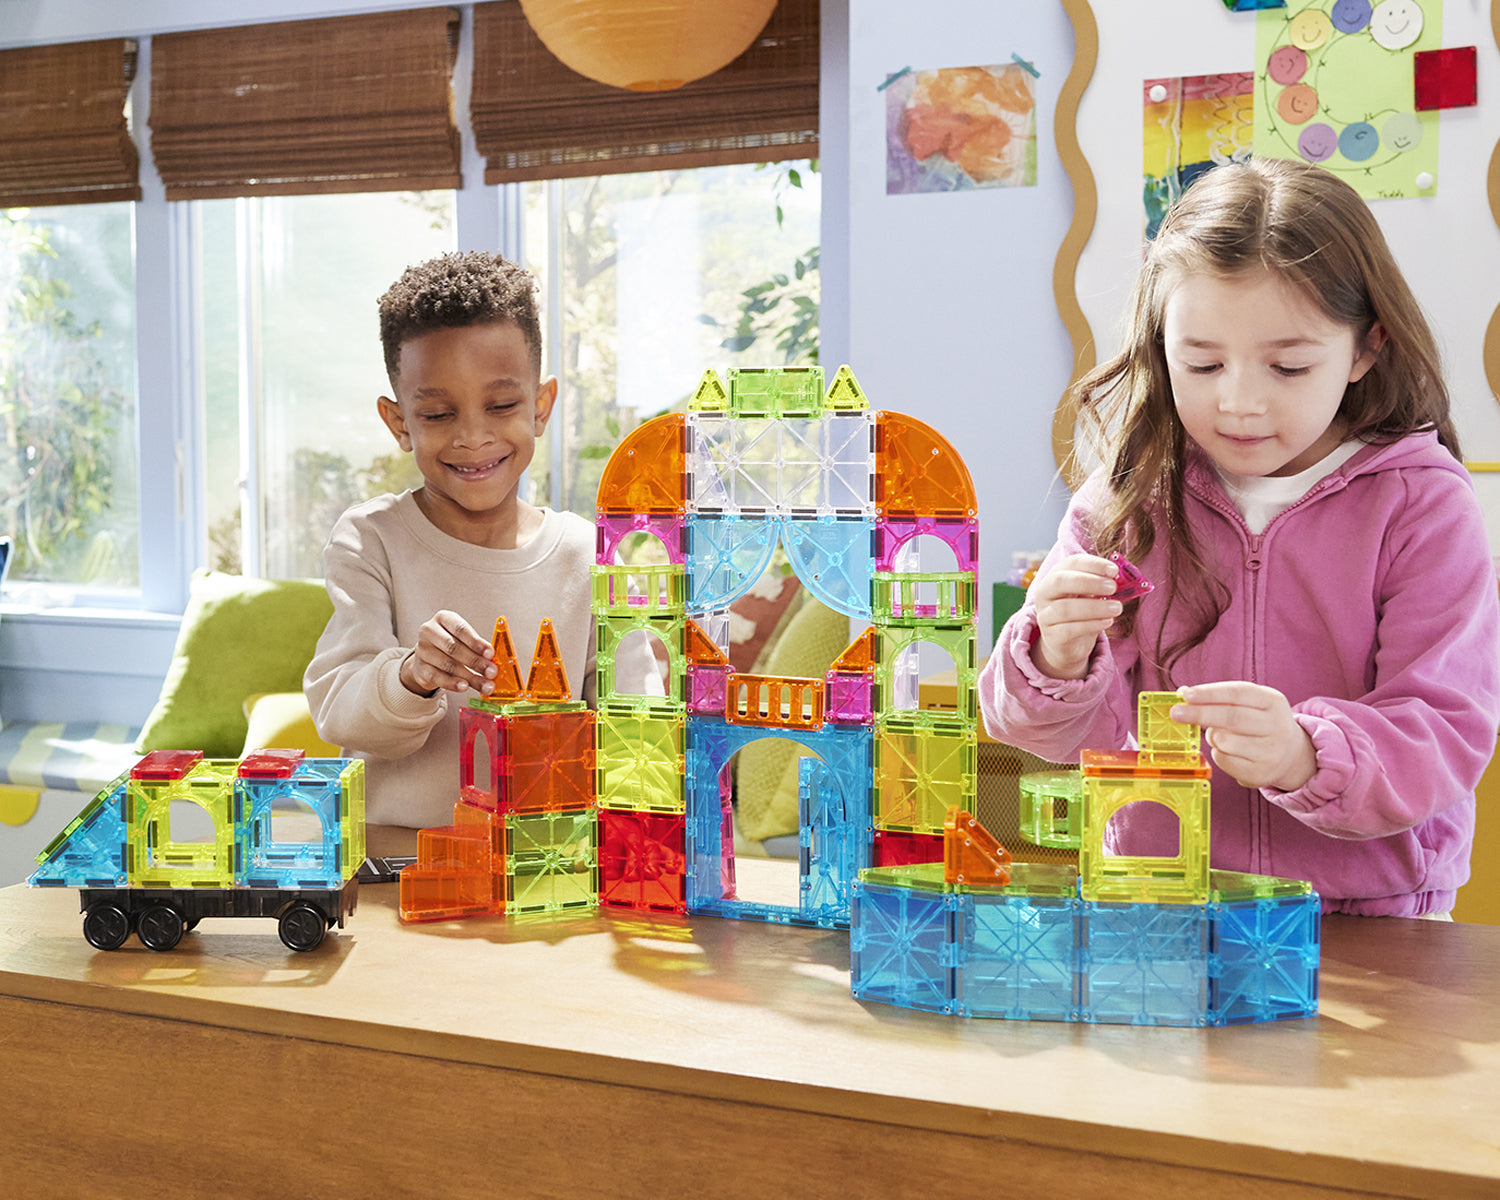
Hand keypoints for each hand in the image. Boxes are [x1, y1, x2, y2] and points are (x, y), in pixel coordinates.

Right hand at [400, 611, 497, 696]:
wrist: (428, 657)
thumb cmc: (450, 645)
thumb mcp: (463, 639)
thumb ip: (477, 648)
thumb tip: (493, 661)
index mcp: (444, 618)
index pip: (460, 629)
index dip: (476, 642)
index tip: (490, 654)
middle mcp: (430, 631)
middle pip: (454, 647)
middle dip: (475, 661)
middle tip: (491, 672)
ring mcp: (422, 650)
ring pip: (447, 664)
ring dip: (469, 676)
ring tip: (484, 684)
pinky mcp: (420, 668)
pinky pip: (437, 677)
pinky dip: (452, 683)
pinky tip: (464, 687)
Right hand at [1029, 554, 1122, 679]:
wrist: (1066, 643)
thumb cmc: (1081, 613)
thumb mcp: (1091, 596)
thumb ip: (1104, 586)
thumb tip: (1126, 578)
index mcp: (1055, 576)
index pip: (1071, 563)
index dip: (1093, 564)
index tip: (1114, 570)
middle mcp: (1044, 594)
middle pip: (1060, 582)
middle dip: (1089, 582)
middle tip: (1113, 587)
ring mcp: (1045, 616)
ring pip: (1065, 608)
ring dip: (1095, 607)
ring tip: (1117, 608)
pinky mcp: (1051, 636)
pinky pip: (1069, 630)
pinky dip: (1091, 625)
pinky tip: (1108, 622)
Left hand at [1171, 682, 1315, 791]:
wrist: (1291, 756)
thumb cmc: (1260, 723)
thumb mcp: (1249, 704)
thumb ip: (1219, 697)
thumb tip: (1183, 693)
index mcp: (1273, 701)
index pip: (1238, 693)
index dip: (1210, 693)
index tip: (1185, 694)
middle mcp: (1277, 725)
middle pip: (1232, 717)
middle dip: (1199, 714)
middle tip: (1175, 713)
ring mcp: (1271, 751)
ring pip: (1225, 741)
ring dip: (1212, 737)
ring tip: (1218, 735)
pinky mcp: (1260, 773)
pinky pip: (1224, 760)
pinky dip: (1217, 753)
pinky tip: (1228, 751)